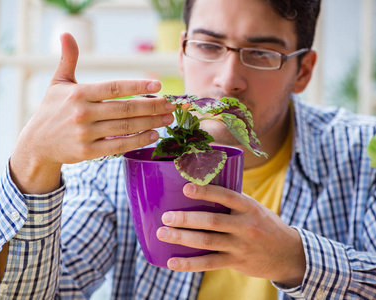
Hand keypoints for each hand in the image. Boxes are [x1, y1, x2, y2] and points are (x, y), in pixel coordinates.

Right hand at [10, 33, 174, 193]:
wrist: (37, 143)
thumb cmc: (51, 110)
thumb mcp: (57, 83)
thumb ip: (67, 59)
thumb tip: (65, 34)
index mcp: (78, 94)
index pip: (113, 88)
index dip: (137, 86)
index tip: (157, 85)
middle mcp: (82, 113)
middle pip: (124, 109)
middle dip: (151, 106)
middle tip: (170, 104)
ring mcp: (85, 134)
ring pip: (124, 128)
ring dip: (150, 123)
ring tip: (166, 119)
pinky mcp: (88, 152)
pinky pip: (118, 146)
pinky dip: (137, 141)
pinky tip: (153, 135)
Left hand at [156, 183, 305, 287]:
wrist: (288, 254)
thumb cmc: (265, 225)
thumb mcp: (255, 208)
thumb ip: (233, 201)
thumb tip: (201, 186)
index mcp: (249, 208)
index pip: (226, 196)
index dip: (206, 192)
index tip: (186, 188)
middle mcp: (245, 226)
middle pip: (212, 222)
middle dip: (186, 219)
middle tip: (166, 216)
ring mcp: (240, 246)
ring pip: (207, 242)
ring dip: (182, 238)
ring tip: (163, 234)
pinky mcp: (235, 262)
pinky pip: (209, 263)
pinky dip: (189, 264)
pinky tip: (172, 262)